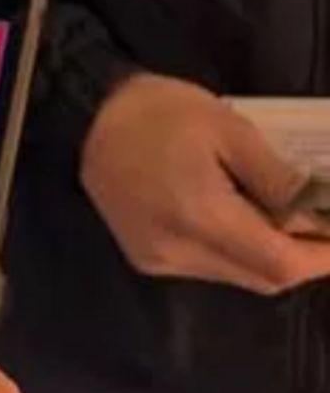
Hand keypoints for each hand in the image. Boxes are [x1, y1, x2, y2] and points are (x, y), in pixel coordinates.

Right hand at [82, 73, 329, 293]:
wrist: (86, 119)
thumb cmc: (161, 113)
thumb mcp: (231, 131)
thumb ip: (280, 179)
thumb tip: (321, 213)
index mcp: (200, 218)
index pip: (281, 264)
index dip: (325, 259)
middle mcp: (178, 252)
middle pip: (263, 279)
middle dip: (306, 260)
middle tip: (329, 229)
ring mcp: (159, 261)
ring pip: (238, 276)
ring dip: (273, 257)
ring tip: (294, 223)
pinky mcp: (147, 258)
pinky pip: (209, 268)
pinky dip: (240, 253)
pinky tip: (248, 223)